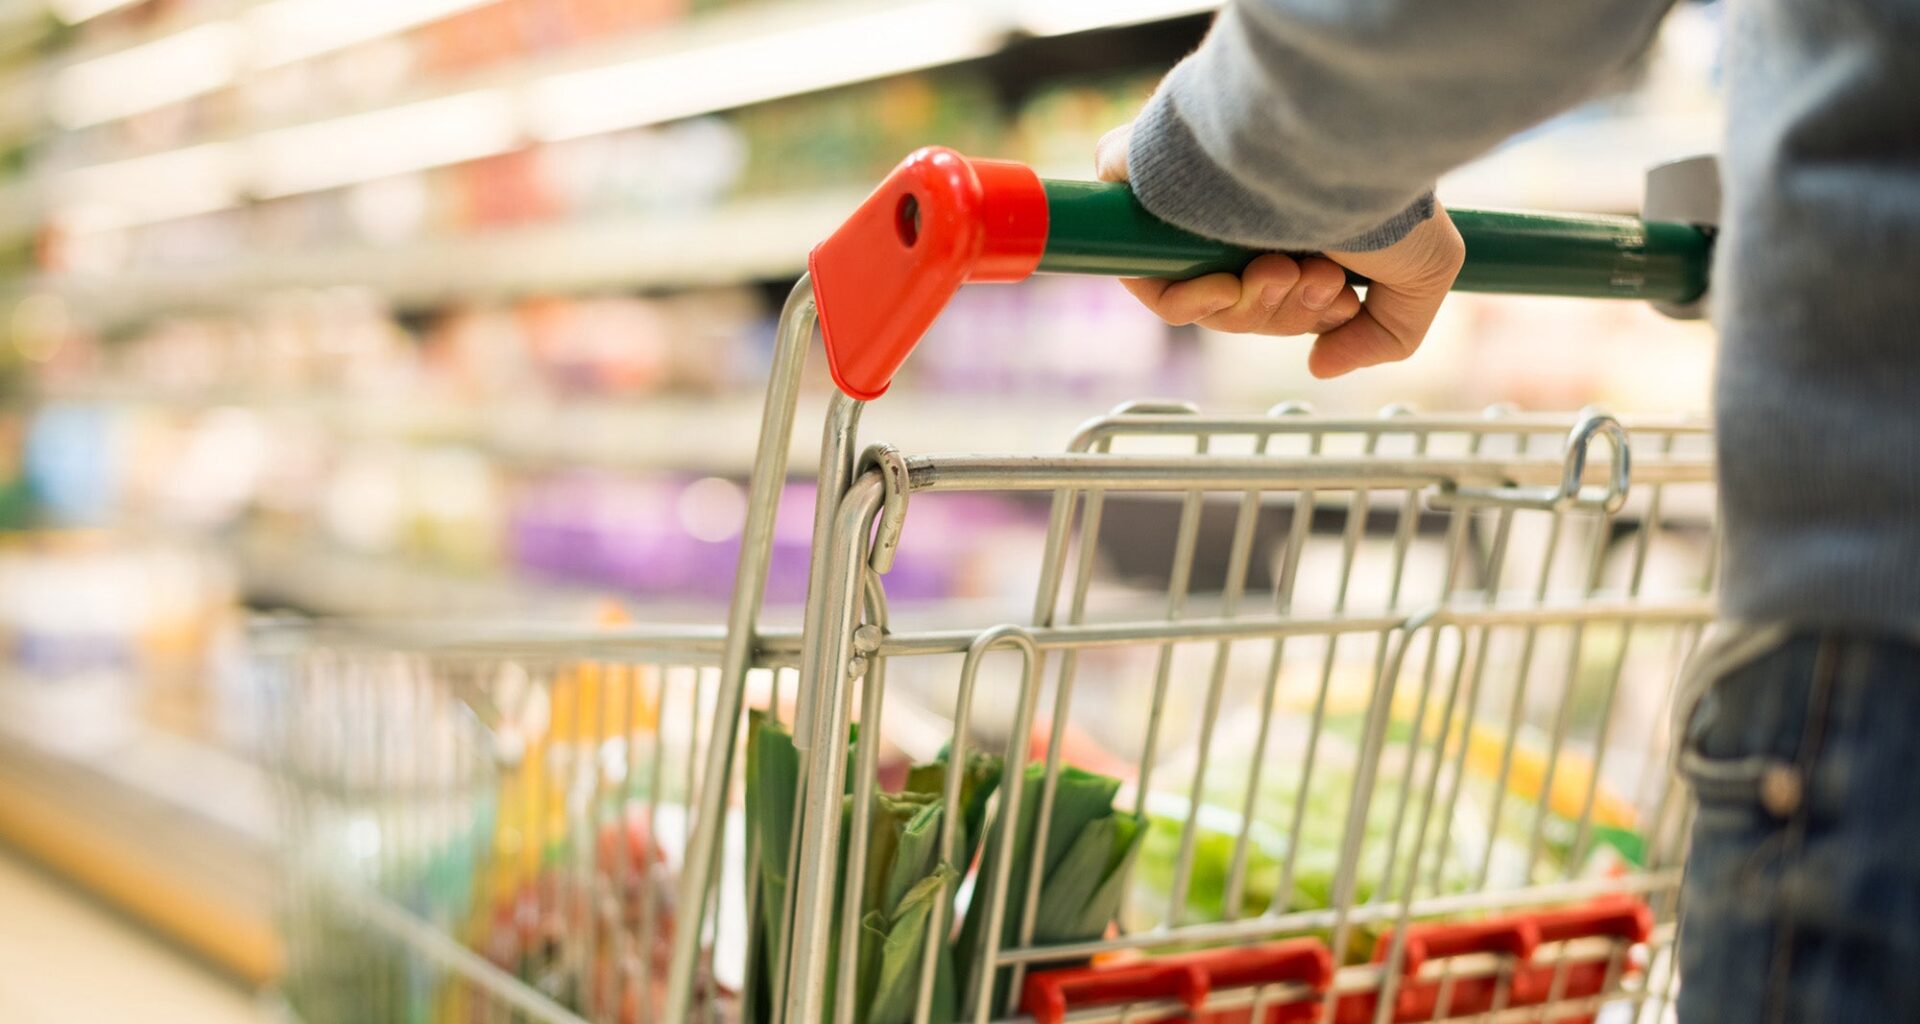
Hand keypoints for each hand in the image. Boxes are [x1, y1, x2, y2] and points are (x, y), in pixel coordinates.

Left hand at [1095, 123, 1464, 378]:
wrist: (1337, 138)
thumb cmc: (1386, 194)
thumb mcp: (1424, 274)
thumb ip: (1386, 334)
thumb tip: (1320, 365)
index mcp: (1298, 219)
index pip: (1277, 296)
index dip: (1303, 316)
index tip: (1339, 301)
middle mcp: (1245, 209)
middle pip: (1241, 307)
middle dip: (1283, 313)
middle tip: (1317, 280)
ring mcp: (1195, 203)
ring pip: (1201, 299)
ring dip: (1249, 306)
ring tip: (1286, 269)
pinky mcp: (1145, 193)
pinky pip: (1147, 276)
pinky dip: (1188, 300)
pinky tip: (1230, 285)